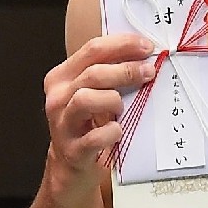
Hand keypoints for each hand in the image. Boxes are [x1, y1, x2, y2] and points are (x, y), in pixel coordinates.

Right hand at [43, 34, 154, 181]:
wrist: (72, 162)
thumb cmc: (88, 121)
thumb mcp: (94, 91)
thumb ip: (110, 71)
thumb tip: (145, 54)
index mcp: (62, 76)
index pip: (93, 49)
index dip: (123, 45)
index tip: (147, 47)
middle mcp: (59, 97)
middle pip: (92, 73)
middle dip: (126, 70)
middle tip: (149, 72)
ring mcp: (63, 124)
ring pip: (85, 99)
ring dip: (112, 100)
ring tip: (123, 107)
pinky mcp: (73, 150)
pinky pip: (94, 137)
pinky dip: (111, 133)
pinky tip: (119, 130)